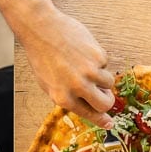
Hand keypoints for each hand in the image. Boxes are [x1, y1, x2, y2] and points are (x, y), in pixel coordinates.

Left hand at [19, 5, 115, 127]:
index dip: (102, 120)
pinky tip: (83, 51)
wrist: (40, 28)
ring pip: (109, 83)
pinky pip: (105, 63)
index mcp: (63, 97)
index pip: (90, 114)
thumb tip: (89, 107)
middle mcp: (78, 87)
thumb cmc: (42, 56)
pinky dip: (97, 59)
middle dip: (108, 100)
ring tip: (87, 65)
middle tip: (105, 93)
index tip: (110, 123)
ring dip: (102, 77)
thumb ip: (69, 97)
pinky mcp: (98, 56)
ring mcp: (90, 71)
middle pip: (105, 103)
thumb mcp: (49, 84)